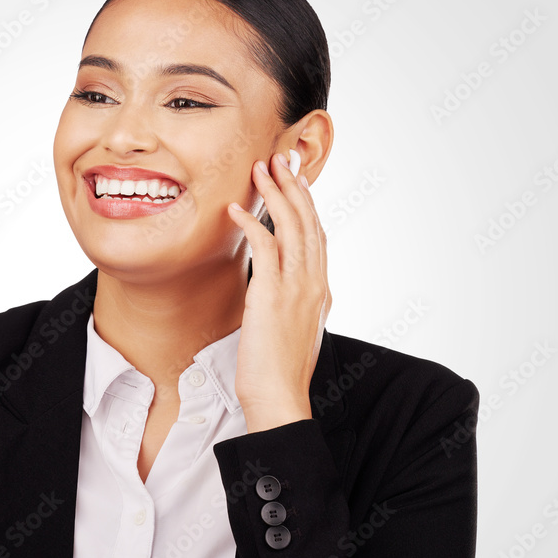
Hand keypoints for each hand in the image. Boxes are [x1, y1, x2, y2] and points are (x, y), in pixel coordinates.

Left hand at [226, 151, 331, 432]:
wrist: (280, 398)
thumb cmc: (279, 370)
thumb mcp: (292, 329)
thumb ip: (291, 303)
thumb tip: (277, 289)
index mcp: (321, 290)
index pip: (318, 236)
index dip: (306, 204)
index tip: (295, 180)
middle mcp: (315, 283)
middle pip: (308, 222)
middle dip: (294, 186)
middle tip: (281, 158)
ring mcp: (297, 287)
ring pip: (291, 227)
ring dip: (275, 194)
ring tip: (260, 169)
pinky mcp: (273, 295)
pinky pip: (264, 247)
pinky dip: (251, 224)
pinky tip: (236, 210)